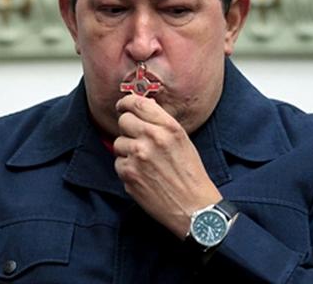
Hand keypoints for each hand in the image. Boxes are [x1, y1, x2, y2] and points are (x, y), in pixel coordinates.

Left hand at [113, 94, 221, 238]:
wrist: (194, 208)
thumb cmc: (191, 175)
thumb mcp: (183, 141)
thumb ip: (161, 124)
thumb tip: (140, 111)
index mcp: (168, 127)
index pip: (137, 103)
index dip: (126, 103)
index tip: (123, 106)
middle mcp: (152, 138)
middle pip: (123, 121)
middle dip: (128, 129)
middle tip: (137, 139)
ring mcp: (138, 156)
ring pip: (118, 143)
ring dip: (127, 151)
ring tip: (145, 163)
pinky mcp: (128, 174)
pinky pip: (118, 163)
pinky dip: (127, 168)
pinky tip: (143, 175)